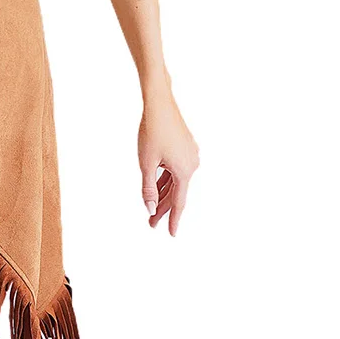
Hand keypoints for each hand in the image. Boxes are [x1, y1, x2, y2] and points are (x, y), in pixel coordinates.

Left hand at [138, 87, 197, 233]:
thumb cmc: (152, 132)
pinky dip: (167, 179)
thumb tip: (151, 209)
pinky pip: (176, 170)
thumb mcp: (146, 164)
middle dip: (162, 209)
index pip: (178, 203)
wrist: (160, 104)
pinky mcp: (187, 148)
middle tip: (150, 224)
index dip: (173, 220)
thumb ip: (148, 189)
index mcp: (184, 171)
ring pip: (176, 181)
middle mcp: (192, 165)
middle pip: (176, 193)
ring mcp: (191, 156)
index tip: (171, 234)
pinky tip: (158, 186)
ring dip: (164, 194)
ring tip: (152, 209)